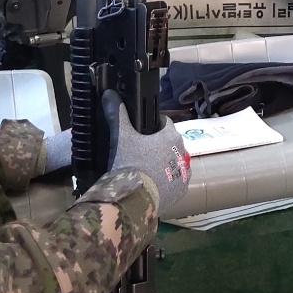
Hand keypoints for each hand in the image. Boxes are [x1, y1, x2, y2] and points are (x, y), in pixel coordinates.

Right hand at [102, 90, 190, 210]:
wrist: (133, 199)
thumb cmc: (130, 163)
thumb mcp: (121, 136)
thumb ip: (117, 114)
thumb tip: (109, 93)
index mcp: (171, 137)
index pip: (164, 123)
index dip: (152, 125)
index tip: (141, 131)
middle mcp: (183, 153)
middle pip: (170, 144)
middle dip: (157, 145)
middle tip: (139, 152)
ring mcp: (184, 174)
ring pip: (173, 162)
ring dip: (163, 163)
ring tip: (144, 170)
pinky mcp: (181, 192)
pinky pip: (174, 181)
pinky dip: (166, 181)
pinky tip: (151, 184)